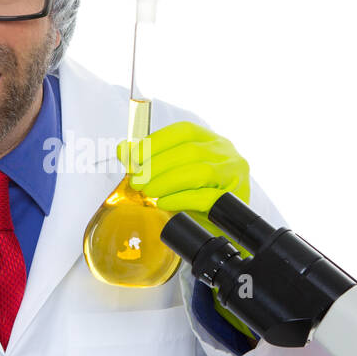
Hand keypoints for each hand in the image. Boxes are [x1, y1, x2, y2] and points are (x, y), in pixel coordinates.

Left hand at [116, 120, 249, 214]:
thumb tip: (123, 149)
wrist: (222, 224)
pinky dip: (181, 199)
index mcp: (211, 140)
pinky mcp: (234, 200)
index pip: (184, 131)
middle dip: (158, 165)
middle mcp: (226, 153)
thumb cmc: (198, 193)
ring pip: (201, 172)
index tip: (134, 155)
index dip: (157, 141)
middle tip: (137, 180)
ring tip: (148, 191)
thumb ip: (149, 160)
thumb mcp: (174, 173)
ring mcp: (234, 175)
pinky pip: (207, 197)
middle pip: (191, 151)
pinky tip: (164, 203)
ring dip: (168, 181)